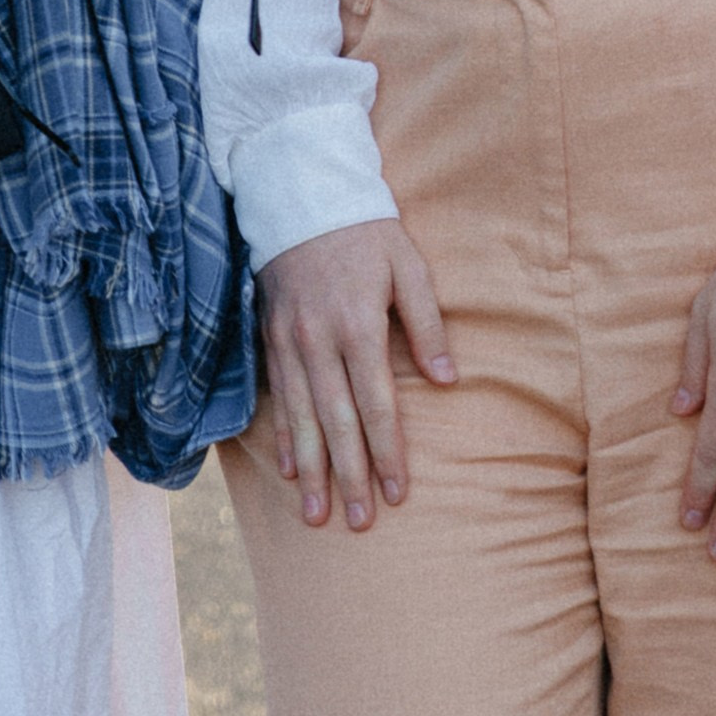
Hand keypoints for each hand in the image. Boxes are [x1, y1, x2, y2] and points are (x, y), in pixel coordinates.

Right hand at [254, 218, 454, 530]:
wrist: (300, 192)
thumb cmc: (365, 229)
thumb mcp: (407, 263)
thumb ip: (427, 321)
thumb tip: (447, 380)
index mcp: (358, 324)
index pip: (376, 403)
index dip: (388, 451)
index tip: (399, 493)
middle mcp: (318, 340)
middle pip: (337, 421)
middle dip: (349, 476)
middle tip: (359, 523)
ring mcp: (289, 341)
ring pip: (301, 418)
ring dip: (311, 470)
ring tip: (317, 515)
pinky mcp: (269, 336)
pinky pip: (276, 396)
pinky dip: (283, 435)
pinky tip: (289, 469)